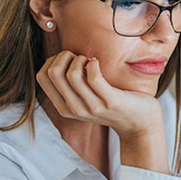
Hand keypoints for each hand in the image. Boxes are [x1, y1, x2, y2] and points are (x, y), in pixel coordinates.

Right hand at [36, 51, 169, 172]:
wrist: (139, 123)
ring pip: (71, 74)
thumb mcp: (85, 98)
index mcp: (64, 107)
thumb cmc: (112, 103)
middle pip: (53, 73)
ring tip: (90, 61)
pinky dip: (94, 64)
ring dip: (80, 59)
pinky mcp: (110, 102)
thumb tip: (58, 58)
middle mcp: (74, 109)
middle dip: (64, 56)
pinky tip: (98, 64)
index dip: (52, 60)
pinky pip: (93, 77)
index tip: (69, 60)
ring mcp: (92, 107)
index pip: (41, 77)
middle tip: (80, 58)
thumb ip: (70, 85)